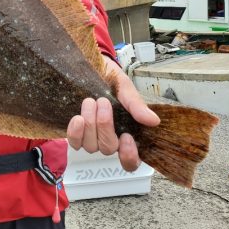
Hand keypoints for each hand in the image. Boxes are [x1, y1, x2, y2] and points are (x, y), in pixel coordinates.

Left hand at [66, 56, 159, 171]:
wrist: (90, 67)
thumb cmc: (111, 80)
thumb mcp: (125, 89)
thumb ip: (136, 105)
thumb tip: (154, 121)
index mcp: (127, 132)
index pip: (130, 161)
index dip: (129, 156)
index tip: (127, 136)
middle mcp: (110, 139)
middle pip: (108, 148)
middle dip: (104, 126)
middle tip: (103, 102)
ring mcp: (92, 137)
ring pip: (91, 146)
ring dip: (90, 124)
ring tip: (90, 101)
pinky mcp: (77, 132)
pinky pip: (75, 142)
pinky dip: (76, 132)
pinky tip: (77, 118)